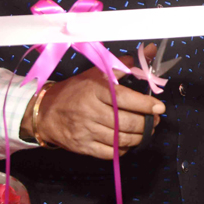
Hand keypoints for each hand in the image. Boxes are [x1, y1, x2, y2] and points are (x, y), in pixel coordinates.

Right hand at [30, 66, 163, 157]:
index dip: (145, 105)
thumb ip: (124, 64)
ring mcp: (86, 131)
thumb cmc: (75, 90)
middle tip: (155, 121)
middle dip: (147, 124)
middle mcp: (90, 111)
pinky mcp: (83, 147)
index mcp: (94, 90)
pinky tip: (129, 143)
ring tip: (146, 131)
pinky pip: (110, 153)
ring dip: (139, 138)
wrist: (45, 112)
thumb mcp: (96, 73)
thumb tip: (151, 50)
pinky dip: (124, 149)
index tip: (159, 107)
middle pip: (126, 122)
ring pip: (121, 139)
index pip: (124, 99)